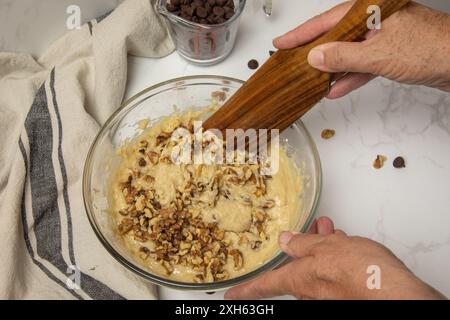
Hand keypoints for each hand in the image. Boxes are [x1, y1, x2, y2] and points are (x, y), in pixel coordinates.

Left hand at [225, 217, 445, 299]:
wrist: (397, 294)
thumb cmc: (362, 273)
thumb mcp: (326, 248)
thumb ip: (303, 244)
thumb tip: (286, 241)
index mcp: (300, 281)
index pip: (264, 286)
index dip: (245, 290)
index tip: (229, 297)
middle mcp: (312, 292)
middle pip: (297, 270)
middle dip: (302, 249)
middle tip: (308, 233)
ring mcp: (329, 295)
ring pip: (318, 268)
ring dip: (321, 247)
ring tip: (328, 229)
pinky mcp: (347, 293)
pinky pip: (334, 273)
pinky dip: (335, 256)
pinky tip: (343, 243)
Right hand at [273, 1, 449, 98]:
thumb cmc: (431, 49)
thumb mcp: (378, 54)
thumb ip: (343, 57)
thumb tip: (315, 57)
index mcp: (371, 9)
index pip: (326, 22)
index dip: (301, 34)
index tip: (281, 43)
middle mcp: (375, 20)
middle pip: (334, 37)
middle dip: (313, 53)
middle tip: (291, 62)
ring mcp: (383, 37)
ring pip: (347, 53)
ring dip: (330, 69)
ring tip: (310, 81)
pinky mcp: (390, 54)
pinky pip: (362, 65)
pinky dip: (350, 77)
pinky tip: (336, 89)